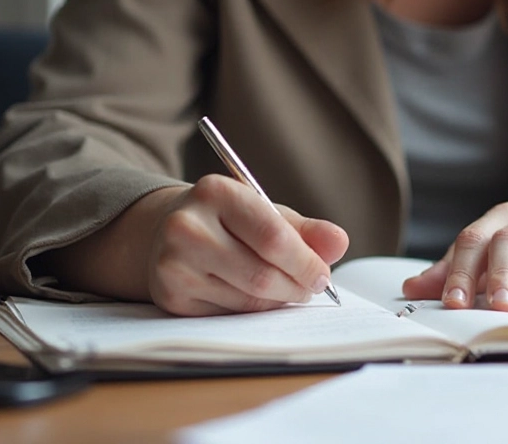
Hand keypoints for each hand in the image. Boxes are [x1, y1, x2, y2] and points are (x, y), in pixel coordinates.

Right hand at [46, 174, 348, 316]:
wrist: (168, 230)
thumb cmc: (230, 222)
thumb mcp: (267, 214)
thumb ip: (306, 230)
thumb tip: (339, 243)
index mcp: (216, 192)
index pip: (273, 236)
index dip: (306, 262)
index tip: (324, 276)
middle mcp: (187, 225)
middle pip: (261, 274)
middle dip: (296, 287)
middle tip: (310, 288)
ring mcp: (174, 262)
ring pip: (247, 299)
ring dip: (276, 301)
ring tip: (284, 289)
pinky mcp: (170, 295)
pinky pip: (228, 315)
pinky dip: (251, 311)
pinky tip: (252, 296)